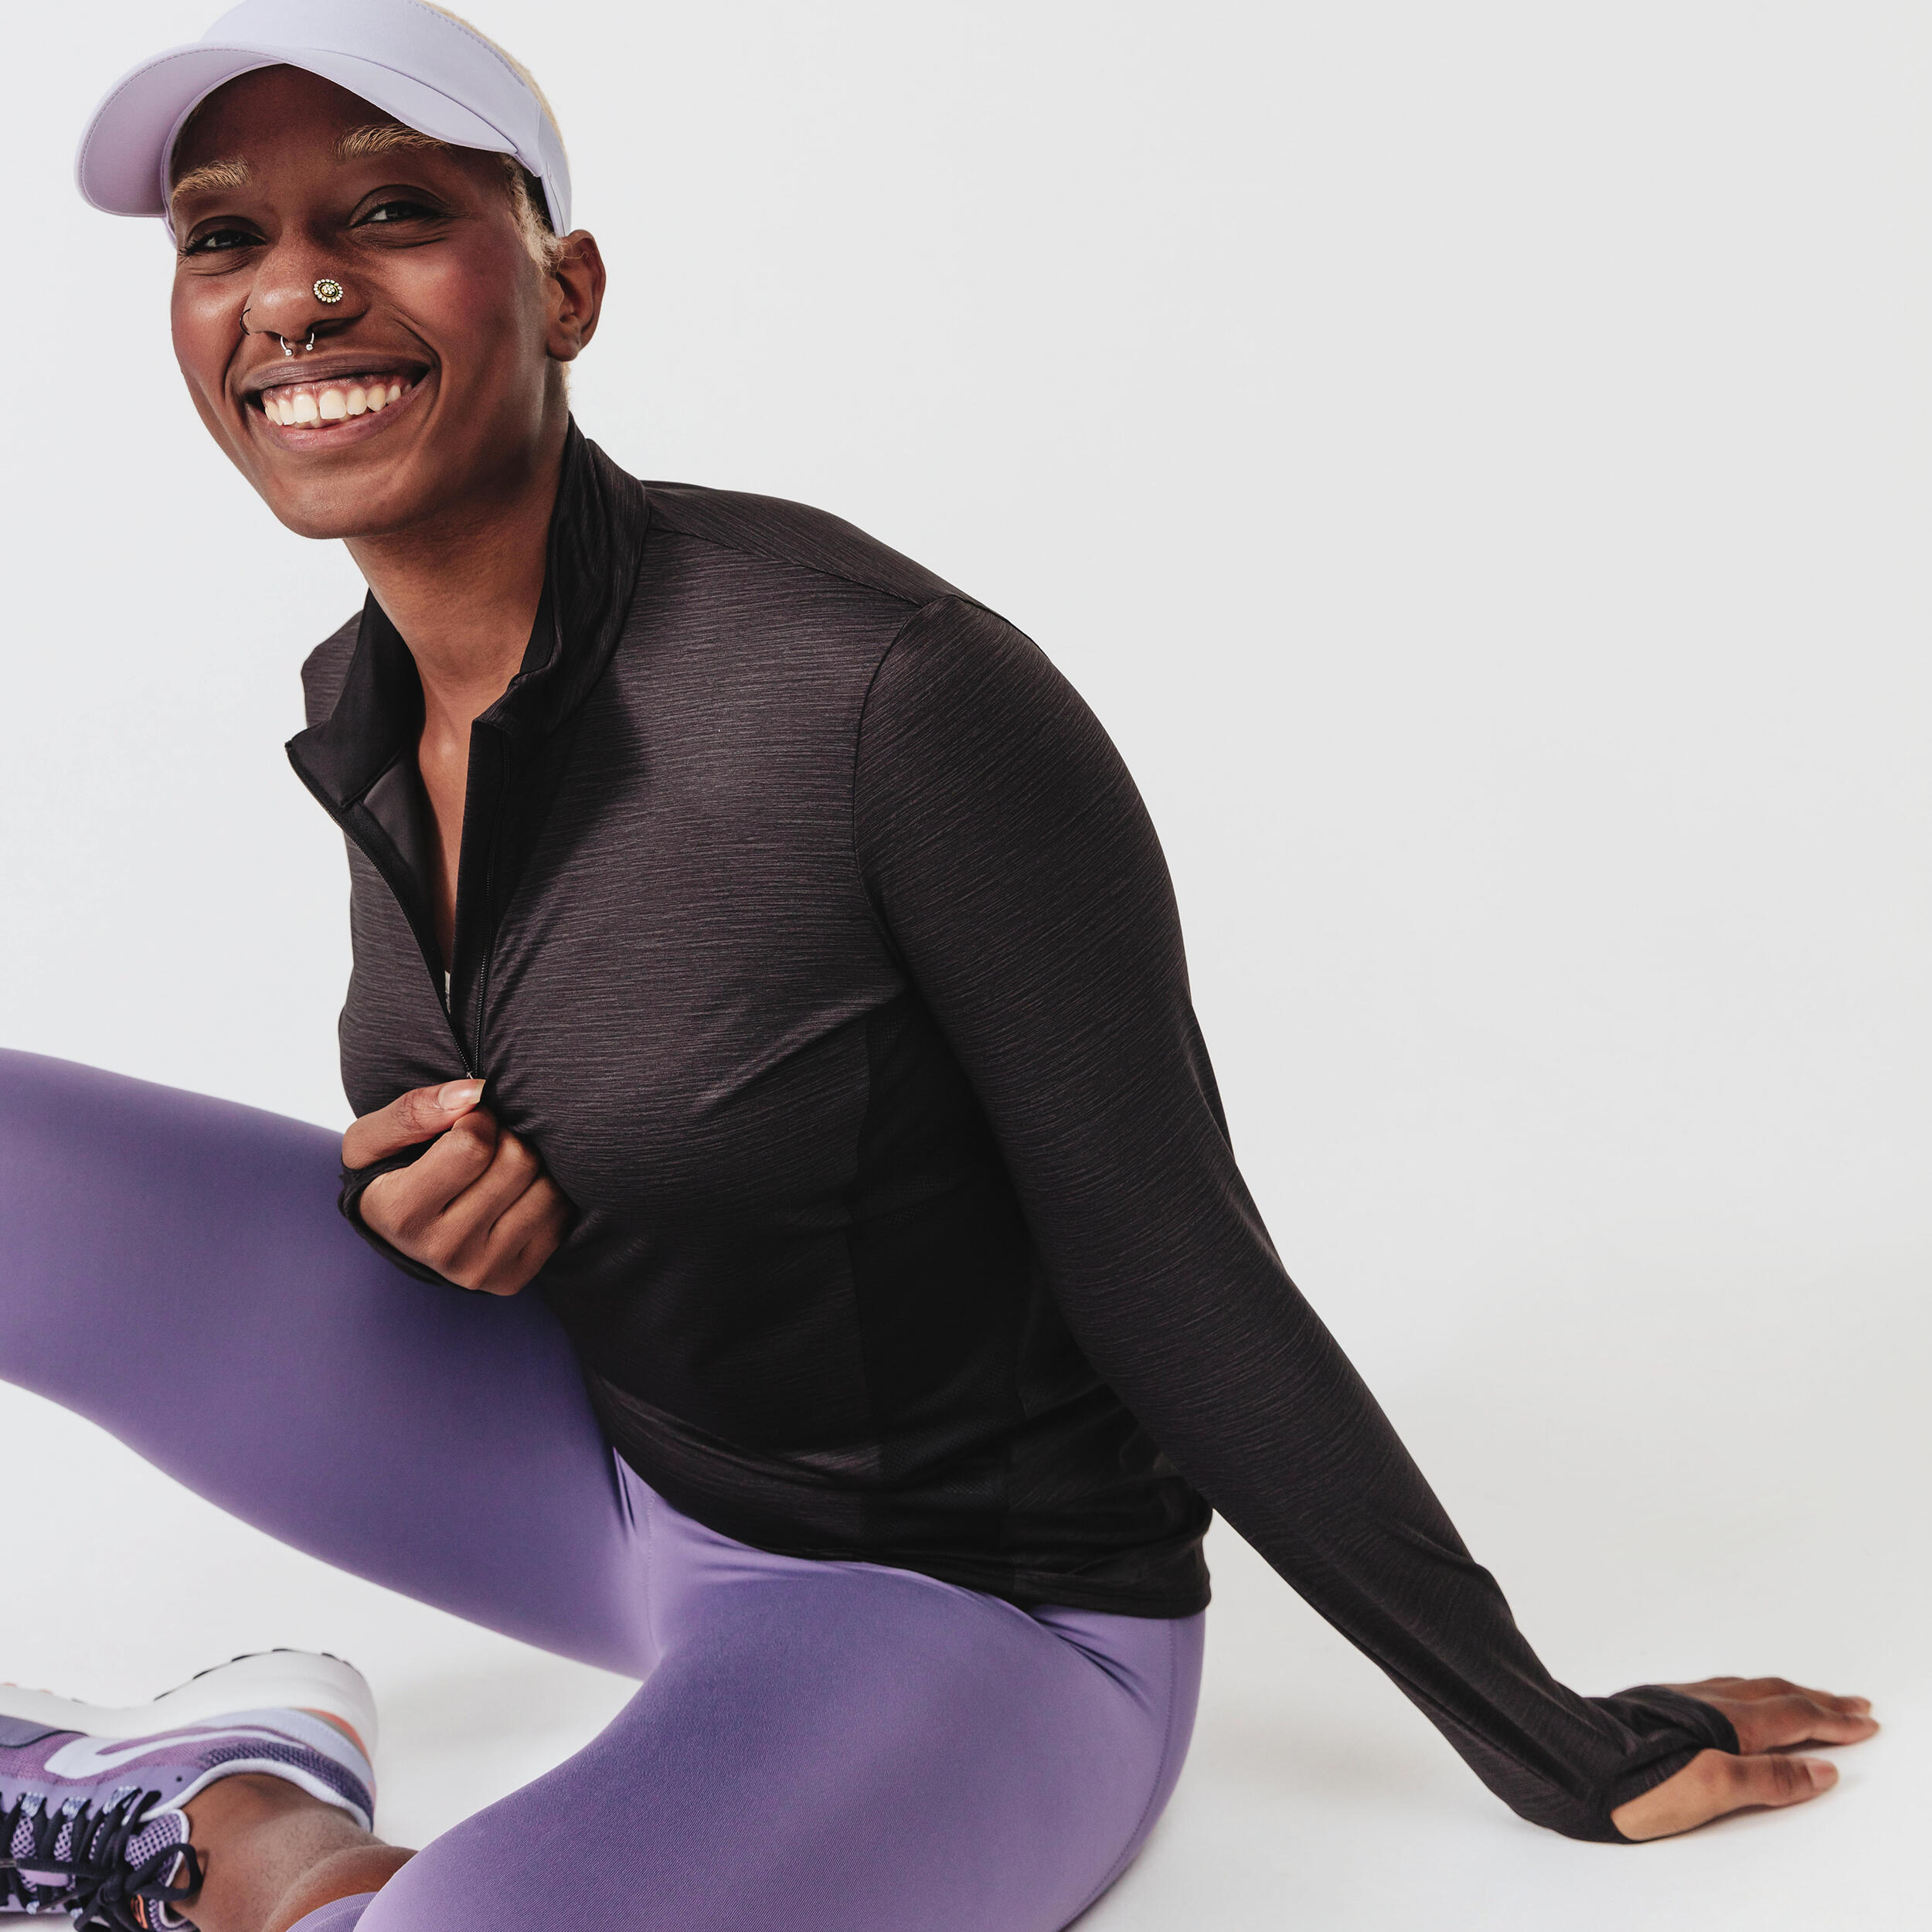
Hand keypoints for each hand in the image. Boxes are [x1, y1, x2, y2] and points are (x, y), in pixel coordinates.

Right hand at [341, 1079, 572, 1296]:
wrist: (400, 1233)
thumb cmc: (389, 1172)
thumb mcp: (373, 1137)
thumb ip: (414, 1110)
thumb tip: (474, 1092)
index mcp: (401, 1213)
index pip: (473, 1144)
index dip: (477, 1118)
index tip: (465, 1123)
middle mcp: (442, 1249)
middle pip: (518, 1162)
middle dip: (508, 1137)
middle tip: (488, 1144)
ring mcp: (481, 1269)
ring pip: (547, 1189)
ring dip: (531, 1165)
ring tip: (501, 1167)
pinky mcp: (513, 1277)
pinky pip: (560, 1216)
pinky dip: (546, 1192)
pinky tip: (516, 1192)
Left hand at [1610, 1676, 1878, 1839]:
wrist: (1568, 1761)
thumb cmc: (1635, 1785)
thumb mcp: (1712, 1792)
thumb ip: (1768, 1780)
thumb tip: (1822, 1768)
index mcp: (1727, 1723)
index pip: (1795, 1716)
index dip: (1834, 1721)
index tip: (1867, 1721)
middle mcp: (1707, 1702)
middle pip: (1775, 1695)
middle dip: (1818, 1700)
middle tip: (1853, 1703)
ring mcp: (1681, 1701)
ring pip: (1747, 1688)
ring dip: (1784, 1692)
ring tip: (1805, 1696)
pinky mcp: (1658, 1707)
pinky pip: (1719, 1689)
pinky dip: (1749, 1692)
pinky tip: (1738, 1699)